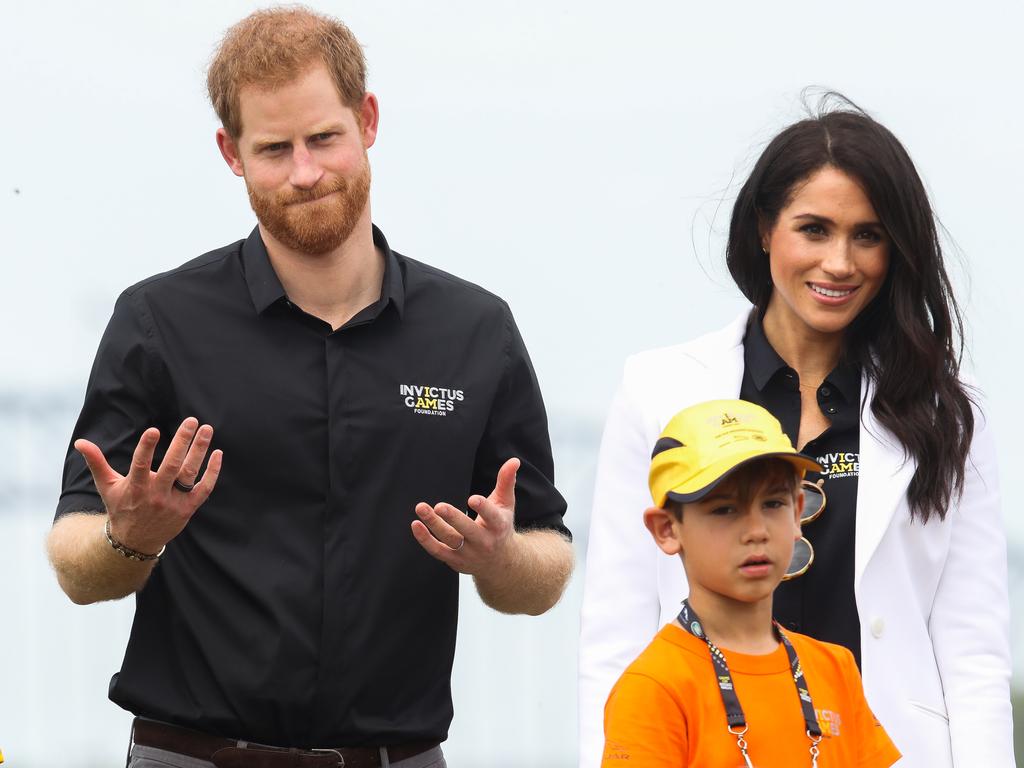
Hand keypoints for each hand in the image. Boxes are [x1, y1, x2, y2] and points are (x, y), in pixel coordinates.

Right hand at [75, 417, 222, 555]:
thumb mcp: (107, 486)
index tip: (154, 430)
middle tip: (192, 420)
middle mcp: (155, 495)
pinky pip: (204, 488)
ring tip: (207, 429)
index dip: (146, 448)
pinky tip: (217, 452)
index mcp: (135, 487)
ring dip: (199, 451)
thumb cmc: (121, 507)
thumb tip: (80, 441)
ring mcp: (173, 502)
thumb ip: (96, 462)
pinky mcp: (188, 508)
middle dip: (182, 442)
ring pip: (189, 474)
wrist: (135, 542)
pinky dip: (212, 472)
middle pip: (172, 466)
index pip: (140, 465)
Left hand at [411, 457, 518, 575]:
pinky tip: (416, 524)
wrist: (500, 563)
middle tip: (439, 506)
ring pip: (449, 539)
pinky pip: (437, 551)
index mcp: (498, 526)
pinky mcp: (455, 561)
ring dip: (434, 525)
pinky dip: (425, 540)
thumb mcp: (506, 504)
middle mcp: (484, 542)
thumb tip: (514, 460)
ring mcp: (469, 553)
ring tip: (421, 508)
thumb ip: (506, 482)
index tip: (472, 499)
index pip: (492, 517)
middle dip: (454, 519)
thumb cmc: (500, 527)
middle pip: (468, 531)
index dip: (483, 508)